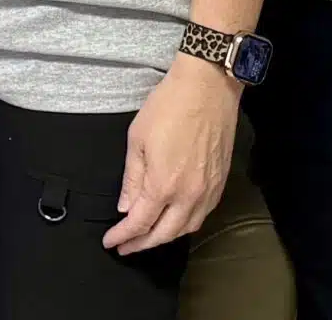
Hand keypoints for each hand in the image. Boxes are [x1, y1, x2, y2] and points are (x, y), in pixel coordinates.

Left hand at [105, 56, 237, 254]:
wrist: (208, 86)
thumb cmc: (169, 106)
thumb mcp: (137, 140)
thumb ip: (132, 178)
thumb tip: (126, 206)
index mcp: (164, 185)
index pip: (140, 223)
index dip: (122, 236)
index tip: (110, 241)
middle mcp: (189, 195)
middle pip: (164, 233)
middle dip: (142, 243)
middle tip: (126, 246)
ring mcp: (209, 190)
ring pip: (187, 228)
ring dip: (166, 236)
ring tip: (148, 236)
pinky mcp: (221, 181)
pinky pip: (203, 214)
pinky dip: (186, 223)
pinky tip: (176, 219)